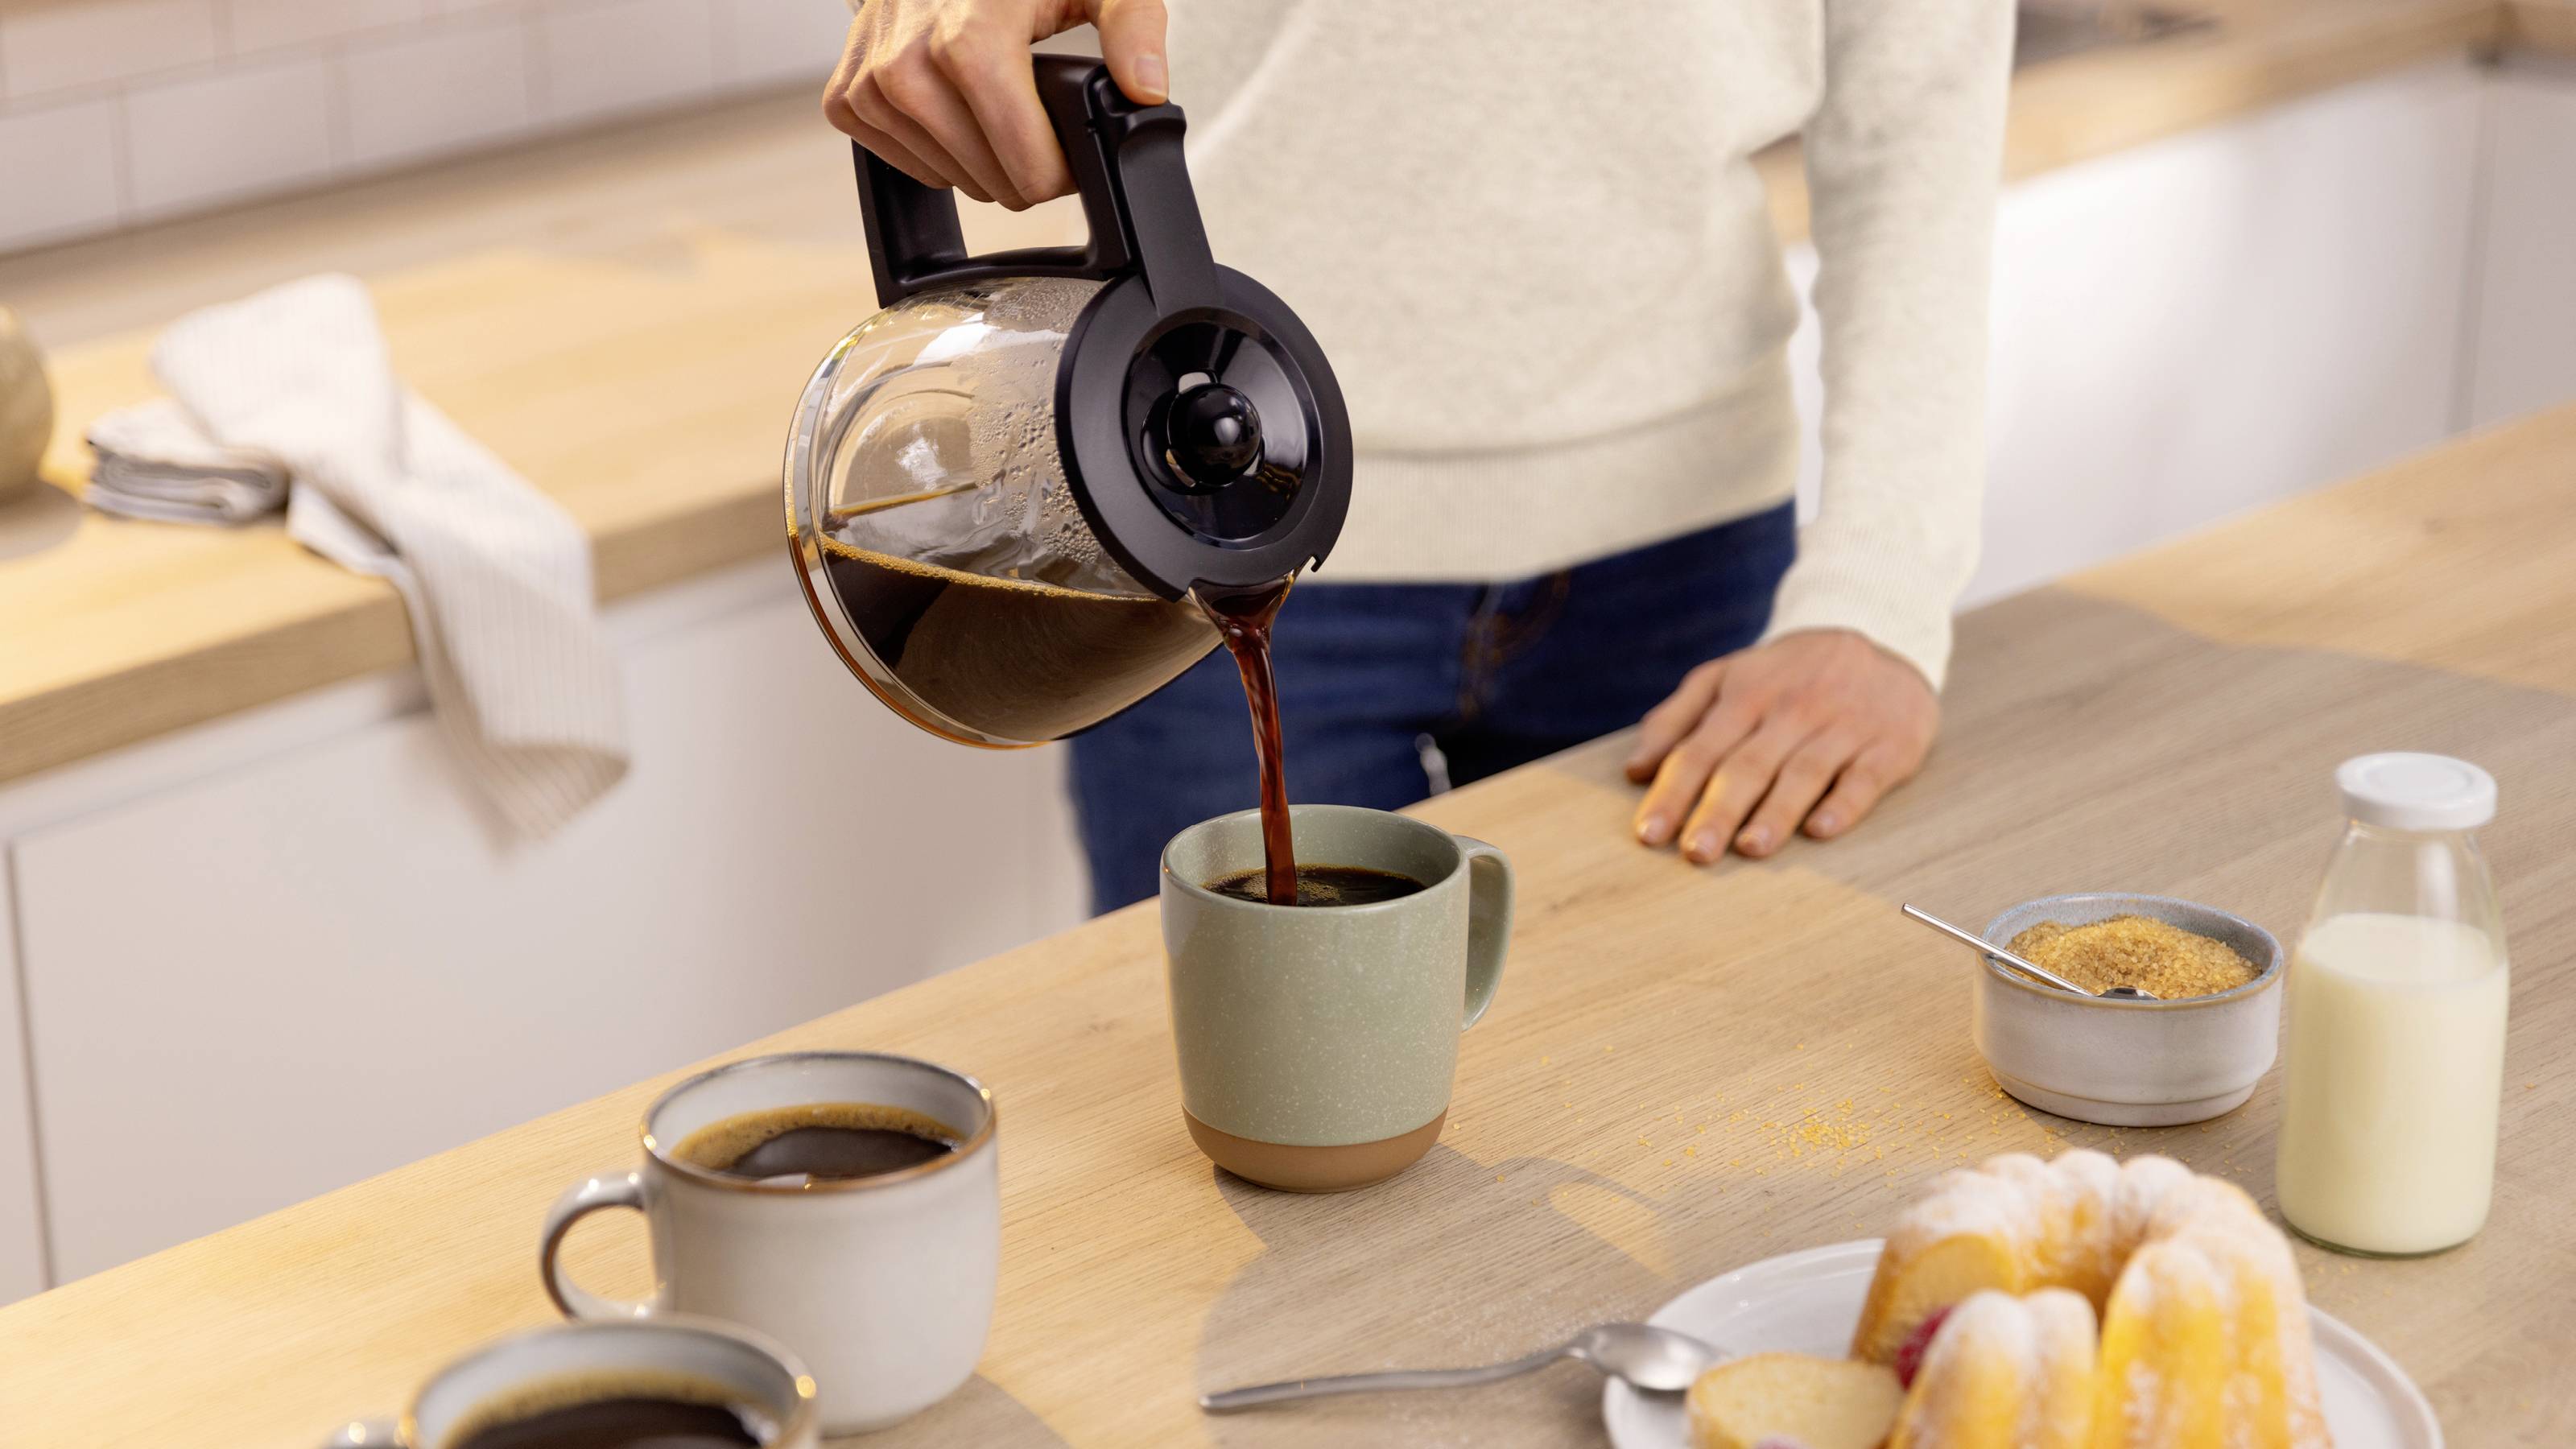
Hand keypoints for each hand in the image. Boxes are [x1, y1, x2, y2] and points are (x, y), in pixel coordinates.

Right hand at [824, 0, 1169, 210]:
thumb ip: (1134, 27)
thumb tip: (1146, 90)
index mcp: (970, 40)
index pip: (1028, 166)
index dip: (1065, 169)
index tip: (1073, 143)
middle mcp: (908, 64)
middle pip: (993, 181)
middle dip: (1024, 163)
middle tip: (1037, 116)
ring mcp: (871, 83)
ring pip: (950, 179)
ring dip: (981, 159)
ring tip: (995, 104)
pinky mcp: (847, 98)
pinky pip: (904, 164)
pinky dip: (935, 150)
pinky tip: (952, 108)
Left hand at [1624, 629, 1937, 862]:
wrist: (1880, 638)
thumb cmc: (1786, 675)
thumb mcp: (1727, 677)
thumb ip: (1677, 718)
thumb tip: (1635, 770)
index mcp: (1745, 693)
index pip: (1700, 749)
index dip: (1673, 792)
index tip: (1649, 834)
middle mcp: (1792, 709)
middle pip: (1748, 765)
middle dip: (1718, 810)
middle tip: (1695, 853)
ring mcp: (1843, 726)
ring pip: (1803, 772)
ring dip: (1776, 813)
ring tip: (1750, 848)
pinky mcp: (1889, 745)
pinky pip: (1864, 777)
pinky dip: (1844, 804)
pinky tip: (1821, 831)